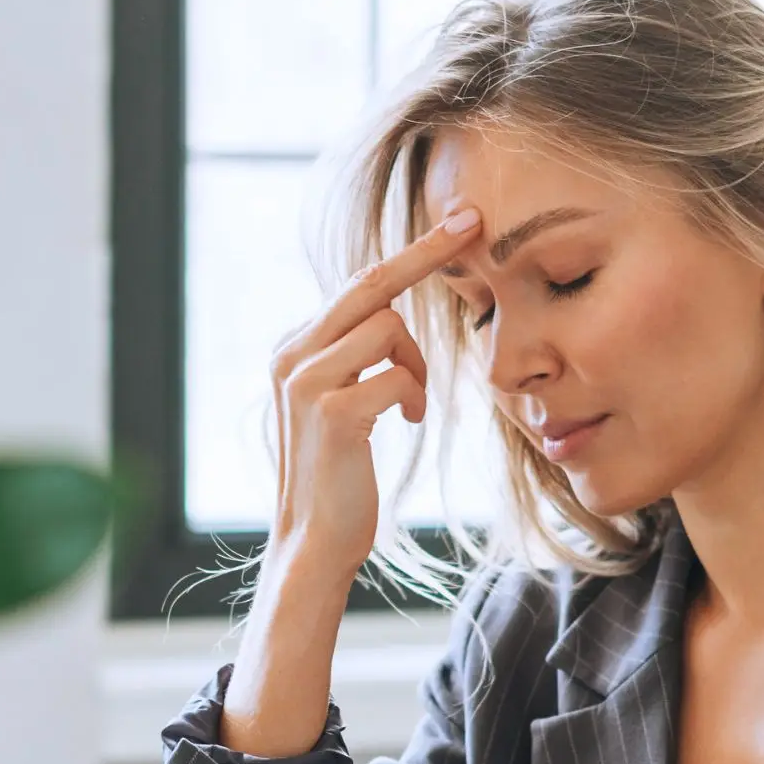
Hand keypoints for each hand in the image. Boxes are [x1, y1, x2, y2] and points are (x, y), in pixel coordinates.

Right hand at [267, 208, 481, 585]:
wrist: (315, 540)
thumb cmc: (339, 477)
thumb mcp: (340, 404)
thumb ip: (352, 358)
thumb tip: (387, 316)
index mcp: (294, 349)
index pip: (356, 287)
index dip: (410, 254)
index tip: (457, 223)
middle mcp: (292, 356)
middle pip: (370, 285)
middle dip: (426, 253)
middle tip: (471, 224)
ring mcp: (307, 381)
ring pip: (389, 329)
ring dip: (417, 366)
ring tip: (411, 404)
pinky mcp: (333, 411)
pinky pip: (398, 376)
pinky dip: (414, 396)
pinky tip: (408, 422)